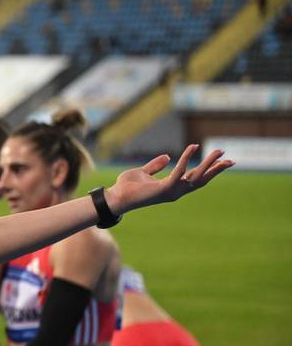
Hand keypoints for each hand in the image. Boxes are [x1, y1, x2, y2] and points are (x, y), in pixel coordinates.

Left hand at [104, 144, 232, 214]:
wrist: (116, 197)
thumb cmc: (127, 187)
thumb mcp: (143, 172)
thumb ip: (156, 165)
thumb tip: (167, 157)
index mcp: (172, 186)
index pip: (194, 177)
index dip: (207, 169)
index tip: (220, 160)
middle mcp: (175, 191)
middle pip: (201, 179)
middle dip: (215, 169)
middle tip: (230, 159)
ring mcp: (171, 191)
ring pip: (195, 176)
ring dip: (207, 164)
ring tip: (219, 152)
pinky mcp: (164, 188)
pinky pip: (179, 172)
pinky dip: (185, 159)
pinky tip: (192, 147)